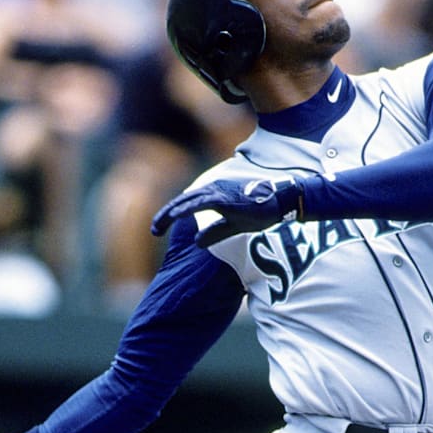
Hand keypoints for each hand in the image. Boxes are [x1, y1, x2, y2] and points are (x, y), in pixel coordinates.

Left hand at [151, 178, 303, 246]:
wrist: (278, 204)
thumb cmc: (258, 212)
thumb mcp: (231, 226)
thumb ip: (214, 233)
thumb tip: (197, 242)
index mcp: (213, 195)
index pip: (185, 204)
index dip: (169, 216)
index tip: (158, 230)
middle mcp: (212, 190)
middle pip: (181, 202)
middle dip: (165, 216)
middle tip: (154, 231)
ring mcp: (218, 193)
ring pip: (186, 201)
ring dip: (170, 213)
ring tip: (157, 226)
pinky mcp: (223, 198)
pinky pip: (199, 203)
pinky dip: (185, 209)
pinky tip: (175, 216)